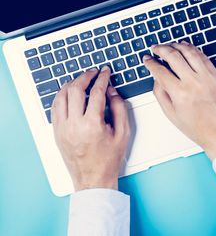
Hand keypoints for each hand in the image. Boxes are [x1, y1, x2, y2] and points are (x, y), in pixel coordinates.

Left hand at [51, 67, 129, 190]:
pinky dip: (61, 96)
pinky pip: (55, 108)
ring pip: (61, 96)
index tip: (105, 72)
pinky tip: (69, 92)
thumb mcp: (123, 133)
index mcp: (92, 125)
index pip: (96, 92)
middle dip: (85, 77)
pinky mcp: (57, 132)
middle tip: (93, 72)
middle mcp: (74, 125)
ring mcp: (63, 128)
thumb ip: (119, 108)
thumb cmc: (109, 159)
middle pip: (75, 90)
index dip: (102, 79)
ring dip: (71, 84)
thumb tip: (112, 92)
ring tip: (80, 80)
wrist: (93, 179)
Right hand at [143, 42, 215, 159]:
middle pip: (173, 56)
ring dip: (177, 45)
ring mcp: (207, 78)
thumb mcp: (172, 114)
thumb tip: (156, 78)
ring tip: (171, 45)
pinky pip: (204, 57)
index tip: (148, 59)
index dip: (151, 63)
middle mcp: (193, 83)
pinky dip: (194, 50)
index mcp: (180, 94)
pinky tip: (187, 49)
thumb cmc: (199, 128)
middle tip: (156, 48)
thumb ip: (161, 94)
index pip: (160, 71)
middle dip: (161, 49)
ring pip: (190, 52)